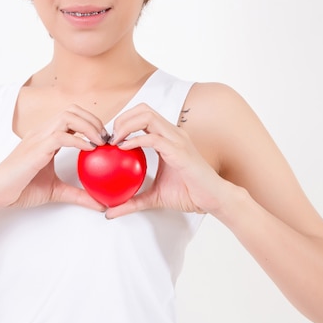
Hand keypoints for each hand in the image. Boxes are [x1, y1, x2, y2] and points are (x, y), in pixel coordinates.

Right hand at [0, 105, 107, 211]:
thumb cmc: (20, 189)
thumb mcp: (56, 190)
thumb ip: (77, 194)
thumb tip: (100, 205)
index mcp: (45, 136)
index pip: (71, 116)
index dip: (90, 122)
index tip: (103, 139)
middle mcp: (42, 131)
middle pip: (72, 110)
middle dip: (93, 120)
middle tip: (105, 138)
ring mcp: (38, 137)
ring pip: (68, 116)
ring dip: (89, 126)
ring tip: (100, 141)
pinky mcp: (37, 148)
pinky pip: (61, 135)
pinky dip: (79, 140)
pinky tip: (89, 149)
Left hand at [105, 103, 232, 217]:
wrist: (213, 200)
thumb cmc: (189, 194)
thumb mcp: (153, 196)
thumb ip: (131, 201)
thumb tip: (109, 213)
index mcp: (168, 137)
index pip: (142, 116)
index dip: (123, 122)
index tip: (110, 140)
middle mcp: (173, 133)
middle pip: (142, 109)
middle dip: (122, 118)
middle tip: (110, 138)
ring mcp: (177, 139)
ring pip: (147, 116)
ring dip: (126, 124)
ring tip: (114, 141)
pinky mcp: (179, 150)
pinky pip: (153, 138)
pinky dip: (136, 139)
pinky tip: (124, 148)